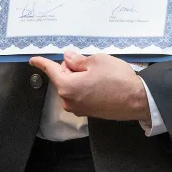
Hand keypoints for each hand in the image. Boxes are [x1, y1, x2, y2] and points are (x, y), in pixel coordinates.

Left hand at [29, 51, 149, 122]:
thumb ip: (78, 60)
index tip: (33, 59)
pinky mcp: (88, 112)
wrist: (137, 100)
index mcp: (67, 86)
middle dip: (71, 68)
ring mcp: (78, 108)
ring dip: (80, 78)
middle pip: (63, 77)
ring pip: (72, 86)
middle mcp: (69, 100)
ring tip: (99, 74)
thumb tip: (68, 58)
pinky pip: (80, 95)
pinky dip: (85, 87)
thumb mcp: (97, 61)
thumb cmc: (117, 78)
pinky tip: (101, 84)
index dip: (41, 62)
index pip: (51, 70)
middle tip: (90, 63)